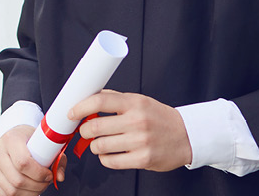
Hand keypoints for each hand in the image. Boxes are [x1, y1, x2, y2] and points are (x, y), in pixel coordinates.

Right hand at [0, 125, 58, 195]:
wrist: (14, 137)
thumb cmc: (30, 140)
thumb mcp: (45, 142)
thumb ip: (57, 159)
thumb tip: (59, 177)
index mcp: (11, 138)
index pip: (23, 163)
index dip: (39, 174)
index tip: (49, 175)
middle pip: (18, 180)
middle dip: (37, 186)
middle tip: (45, 183)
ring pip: (11, 190)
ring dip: (29, 194)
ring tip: (38, 187)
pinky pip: (3, 193)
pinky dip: (18, 195)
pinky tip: (27, 189)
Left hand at [70, 90, 191, 171]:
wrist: (186, 135)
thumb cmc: (159, 117)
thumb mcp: (140, 101)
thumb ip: (116, 99)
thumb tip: (90, 97)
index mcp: (134, 103)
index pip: (100, 101)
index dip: (80, 107)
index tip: (72, 113)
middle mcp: (137, 121)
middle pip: (96, 126)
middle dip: (85, 130)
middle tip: (85, 131)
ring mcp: (140, 141)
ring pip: (100, 146)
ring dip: (94, 146)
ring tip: (99, 143)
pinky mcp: (143, 159)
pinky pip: (111, 161)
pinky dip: (105, 158)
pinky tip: (109, 154)